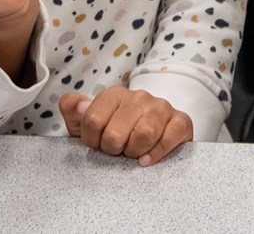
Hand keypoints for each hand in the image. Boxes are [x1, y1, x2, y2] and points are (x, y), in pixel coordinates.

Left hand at [58, 88, 192, 166]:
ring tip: (133, 152)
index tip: (97, 144)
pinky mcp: (180, 121)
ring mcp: (161, 107)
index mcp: (114, 94)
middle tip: (117, 151)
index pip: (92, 120)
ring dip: (134, 152)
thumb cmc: (118, 131)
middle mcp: (138, 97)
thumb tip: (78, 105)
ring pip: (143, 135)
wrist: (155, 133)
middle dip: (113, 150)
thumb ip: (74, 111)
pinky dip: (156, 153)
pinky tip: (147, 158)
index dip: (91, 141)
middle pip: (115, 133)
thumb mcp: (89, 123)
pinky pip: (168, 138)